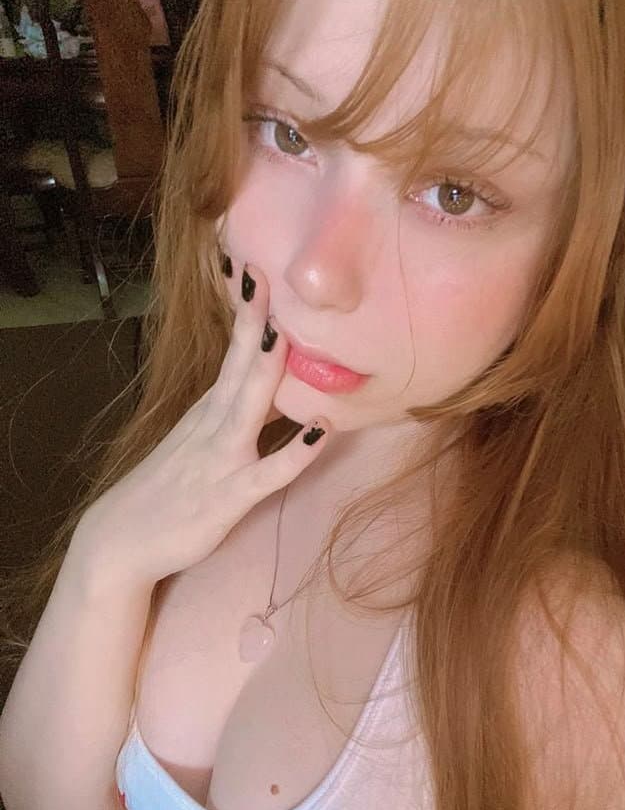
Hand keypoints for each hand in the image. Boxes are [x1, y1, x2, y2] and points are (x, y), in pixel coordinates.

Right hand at [76, 265, 329, 587]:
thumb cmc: (165, 491)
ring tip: (284, 329)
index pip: (232, 353)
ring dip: (267, 369)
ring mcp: (220, 459)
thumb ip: (228, 413)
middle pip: (239, 366)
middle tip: (266, 270)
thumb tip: (262, 384)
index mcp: (208, 410)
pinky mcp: (229, 497)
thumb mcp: (195, 441)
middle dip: (254, 320)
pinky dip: (295, 452)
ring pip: (248, 406)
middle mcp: (213, 425)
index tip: (258, 267)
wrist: (118, 542)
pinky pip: (269, 472)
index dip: (247, 313)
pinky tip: (320, 431)